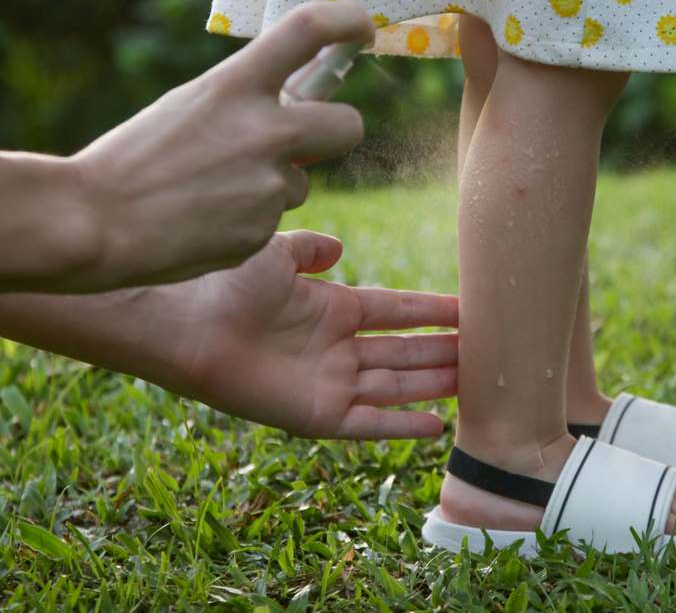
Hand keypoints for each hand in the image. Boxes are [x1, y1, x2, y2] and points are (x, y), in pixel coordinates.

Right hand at [70, 1, 374, 290]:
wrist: (93, 223)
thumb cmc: (134, 159)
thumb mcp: (191, 105)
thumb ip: (245, 98)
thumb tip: (300, 96)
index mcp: (236, 85)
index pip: (312, 29)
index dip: (348, 20)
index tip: (361, 27)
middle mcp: (264, 131)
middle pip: (350, 123)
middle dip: (337, 130)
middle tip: (311, 135)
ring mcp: (267, 185)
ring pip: (302, 181)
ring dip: (273, 183)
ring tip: (211, 190)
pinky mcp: (261, 231)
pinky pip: (273, 218)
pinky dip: (246, 220)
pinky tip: (203, 219)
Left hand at [151, 231, 458, 438]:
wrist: (184, 320)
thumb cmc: (224, 280)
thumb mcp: (277, 252)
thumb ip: (311, 248)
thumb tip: (338, 249)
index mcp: (332, 306)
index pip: (398, 310)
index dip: (435, 310)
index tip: (473, 308)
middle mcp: (336, 346)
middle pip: (406, 351)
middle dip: (446, 351)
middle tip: (491, 351)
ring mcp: (328, 381)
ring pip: (397, 385)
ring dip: (435, 385)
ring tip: (477, 383)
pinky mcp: (315, 415)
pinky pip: (369, 424)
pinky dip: (401, 427)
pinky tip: (437, 427)